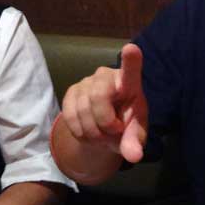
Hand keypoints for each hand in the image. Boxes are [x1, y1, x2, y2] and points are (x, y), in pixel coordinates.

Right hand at [61, 43, 147, 162]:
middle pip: (98, 98)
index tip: (131, 49)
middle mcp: (106, 75)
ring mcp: (86, 82)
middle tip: (114, 132)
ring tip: (103, 135)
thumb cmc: (126, 123)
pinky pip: (69, 117)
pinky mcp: (71, 92)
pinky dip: (80, 133)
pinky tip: (89, 133)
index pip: (130, 70)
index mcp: (129, 83)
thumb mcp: (134, 134)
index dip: (130, 60)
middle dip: (105, 123)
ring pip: (82, 111)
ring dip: (93, 133)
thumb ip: (134, 142)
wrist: (106, 124)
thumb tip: (133, 156)